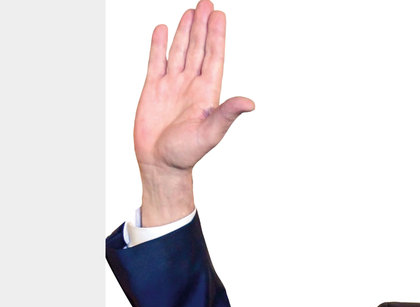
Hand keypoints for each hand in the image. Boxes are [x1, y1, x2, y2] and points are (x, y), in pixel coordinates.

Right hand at [134, 0, 253, 225]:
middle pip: (198, 48)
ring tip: (191, 11)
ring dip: (185, 31)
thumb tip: (250, 103)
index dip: (217, 36)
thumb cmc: (187, 153)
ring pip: (180, 51)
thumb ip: (228, 114)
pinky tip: (163, 29)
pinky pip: (157, 61)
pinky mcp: (154, 89)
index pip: (214, 57)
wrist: (160, 164)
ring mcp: (173, 86)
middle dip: (203, 26)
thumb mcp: (211, 133)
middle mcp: (192, 85)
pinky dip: (160, 45)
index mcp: (208, 92)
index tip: (220, 15)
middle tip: (207, 3)